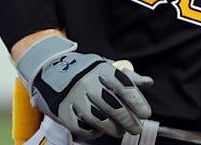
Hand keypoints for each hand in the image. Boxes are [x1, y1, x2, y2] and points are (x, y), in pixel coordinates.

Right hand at [16, 34, 152, 138]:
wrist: (52, 71)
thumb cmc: (88, 72)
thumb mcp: (107, 69)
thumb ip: (128, 77)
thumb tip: (148, 82)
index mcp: (103, 70)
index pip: (125, 87)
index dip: (138, 102)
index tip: (146, 114)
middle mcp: (89, 83)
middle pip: (114, 107)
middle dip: (128, 121)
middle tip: (136, 128)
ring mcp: (74, 98)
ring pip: (99, 120)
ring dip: (113, 129)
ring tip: (120, 131)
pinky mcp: (63, 111)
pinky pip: (81, 127)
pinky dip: (93, 132)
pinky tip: (100, 130)